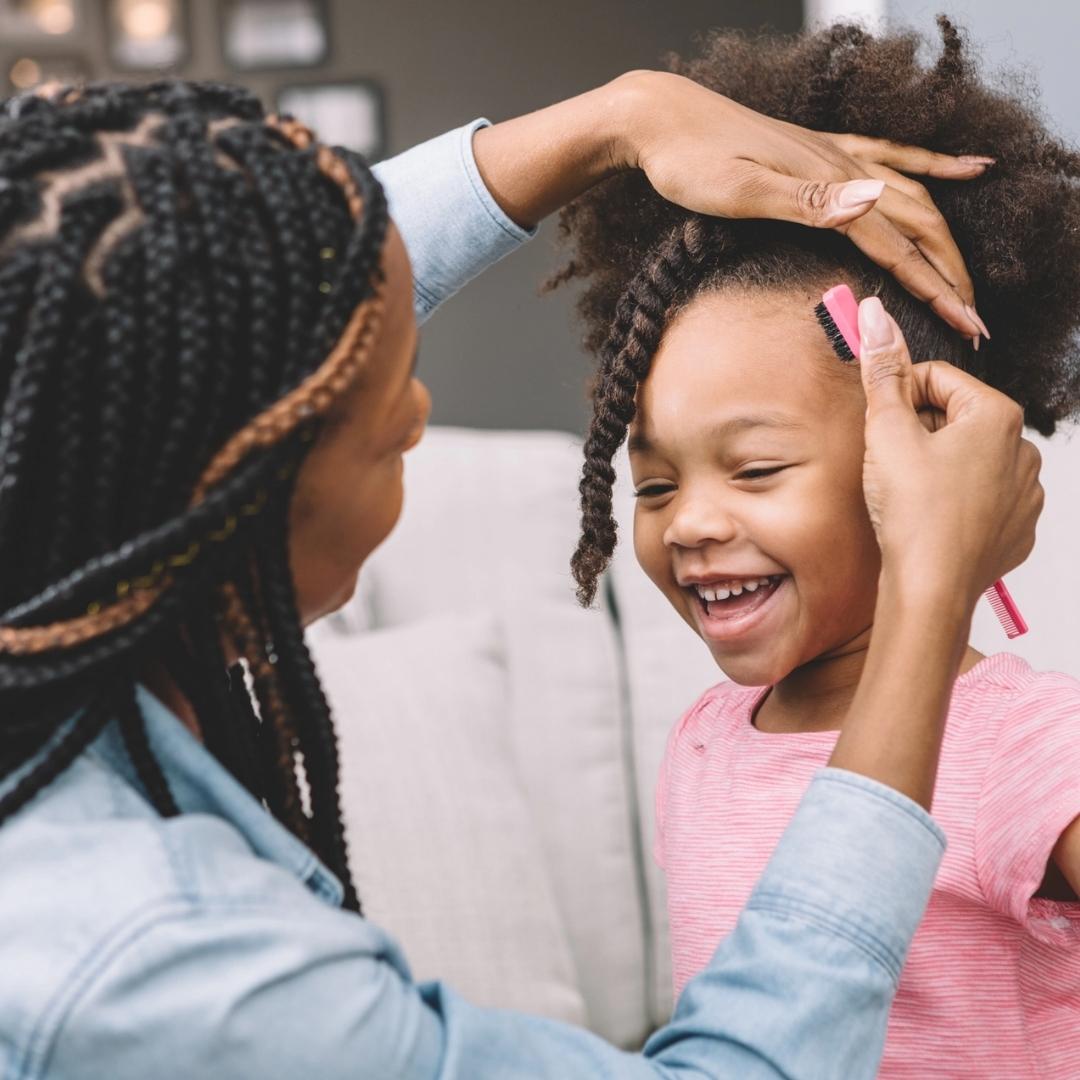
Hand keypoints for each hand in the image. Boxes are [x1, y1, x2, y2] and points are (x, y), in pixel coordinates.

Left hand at [615, 71, 991, 341]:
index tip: (967, 325)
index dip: (935, 289)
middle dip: (950, 273)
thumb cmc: (690, 162)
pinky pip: (893, 156)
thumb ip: (808, 201)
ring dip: (946, 238)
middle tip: (975, 318)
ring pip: (913, 197)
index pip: (898, 247)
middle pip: (918, 225)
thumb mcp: (741, 190)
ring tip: (968, 275)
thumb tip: (873, 204)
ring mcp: (835, 155)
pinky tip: (965, 169)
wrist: (662, 120)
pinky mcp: (822, 150)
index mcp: (829, 185)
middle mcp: (843, 167)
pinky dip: (934, 166)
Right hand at [856, 297, 1042, 607]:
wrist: (931, 588)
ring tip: (910, 496)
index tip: (881, 425)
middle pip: (954, 418)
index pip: (936, 380)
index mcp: (996, 415)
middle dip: (920, 434)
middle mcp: (1023, 449)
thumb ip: (882, 369)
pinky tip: (932, 519)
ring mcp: (1025, 492)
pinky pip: (983, 498)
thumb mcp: (886, 431)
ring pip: (969, 459)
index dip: (898, 399)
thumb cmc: (911, 512)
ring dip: (938, 467)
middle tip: (892, 465)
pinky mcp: (1018, 527)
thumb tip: (874, 314)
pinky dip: (956, 502)